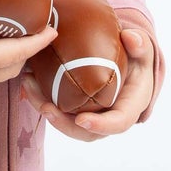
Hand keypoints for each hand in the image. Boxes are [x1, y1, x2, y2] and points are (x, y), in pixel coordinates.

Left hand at [20, 27, 154, 141]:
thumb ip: (139, 44)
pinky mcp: (77, 107)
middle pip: (88, 132)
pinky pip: (59, 111)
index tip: (80, 119)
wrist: (126, 57)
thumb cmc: (136, 55)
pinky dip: (42, 99)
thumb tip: (130, 37)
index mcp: (131, 105)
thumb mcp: (141, 48)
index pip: (119, 122)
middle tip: (46, 108)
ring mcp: (93, 115)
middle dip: (64, 124)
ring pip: (68, 124)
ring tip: (30, 89)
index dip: (101, 125)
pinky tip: (29, 82)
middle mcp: (111, 116)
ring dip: (47, 110)